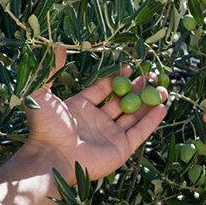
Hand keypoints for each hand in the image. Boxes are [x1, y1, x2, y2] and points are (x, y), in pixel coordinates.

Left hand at [24, 45, 168, 184]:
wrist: (52, 158)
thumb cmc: (45, 127)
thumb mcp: (42, 94)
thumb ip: (50, 70)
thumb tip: (56, 46)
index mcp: (81, 107)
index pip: (104, 89)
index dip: (117, 78)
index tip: (130, 67)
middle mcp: (98, 120)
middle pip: (123, 101)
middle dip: (138, 88)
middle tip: (152, 76)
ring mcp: (111, 135)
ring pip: (135, 116)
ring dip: (149, 103)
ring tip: (163, 89)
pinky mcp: (121, 149)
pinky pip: (140, 132)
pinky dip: (152, 121)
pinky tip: (162, 107)